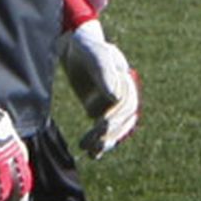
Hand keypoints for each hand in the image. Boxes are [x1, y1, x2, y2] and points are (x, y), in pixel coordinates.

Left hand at [59, 12, 140, 158]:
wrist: (75, 46)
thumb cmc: (85, 45)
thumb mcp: (93, 53)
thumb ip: (103, 71)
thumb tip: (114, 96)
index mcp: (126, 79)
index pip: (125, 103)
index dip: (114, 115)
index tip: (97, 124)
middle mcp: (123, 93)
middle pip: (123, 119)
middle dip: (108, 132)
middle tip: (90, 142)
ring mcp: (113, 103)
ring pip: (117, 127)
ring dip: (106, 141)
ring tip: (91, 152)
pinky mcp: (102, 109)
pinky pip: (107, 129)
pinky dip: (102, 143)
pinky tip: (93, 155)